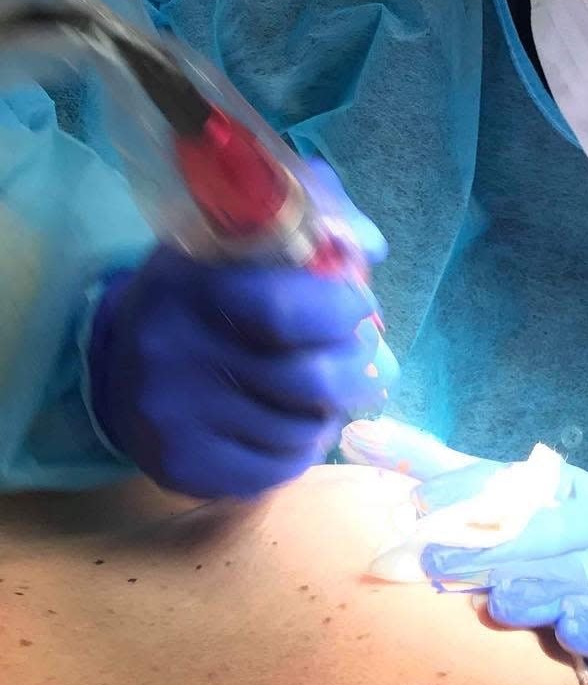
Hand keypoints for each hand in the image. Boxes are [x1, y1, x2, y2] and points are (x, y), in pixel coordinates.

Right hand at [89, 166, 396, 498]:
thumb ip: (315, 215)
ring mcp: (173, 417)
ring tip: (322, 390)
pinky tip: (293, 423)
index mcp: (190, 284)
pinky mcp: (182, 467)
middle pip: (310, 381)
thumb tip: (370, 246)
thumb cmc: (207, 294)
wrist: (120, 366)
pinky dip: (303, 447)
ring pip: (303, 430)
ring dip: (331, 410)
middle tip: (360, 357)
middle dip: (356, 369)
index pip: (286, 310)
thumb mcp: (244, 237)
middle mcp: (173, 352)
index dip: (342, 311)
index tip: (359, 306)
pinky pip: (280, 469)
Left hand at [344, 419, 587, 671]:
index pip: (508, 484)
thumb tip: (359, 435)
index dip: (463, 491)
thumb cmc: (547, 534)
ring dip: (536, 590)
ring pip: (572, 580)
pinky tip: (571, 629)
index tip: (417, 504)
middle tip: (433, 564)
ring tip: (497, 600)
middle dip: (488, 550)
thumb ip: (439, 474)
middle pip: (542, 533)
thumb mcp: (504, 497)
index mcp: (562, 486)